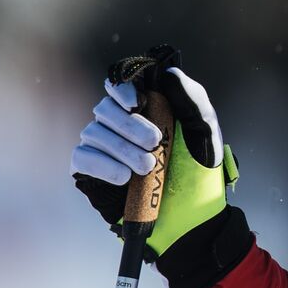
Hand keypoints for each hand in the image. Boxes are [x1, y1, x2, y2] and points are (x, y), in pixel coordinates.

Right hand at [70, 46, 236, 258]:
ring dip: (121, 148)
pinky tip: (125, 177)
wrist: (190, 215)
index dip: (121, 88)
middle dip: (129, 124)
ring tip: (148, 167)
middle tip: (156, 143)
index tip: (137, 101)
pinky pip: (82, 157)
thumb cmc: (199, 172)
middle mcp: (119, 125)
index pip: (118, 86)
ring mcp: (103, 148)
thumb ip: (191, 100)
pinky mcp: (90, 172)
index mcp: (145, 109)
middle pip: (105, 109)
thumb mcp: (205, 132)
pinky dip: (103, 165)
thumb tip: (168, 71)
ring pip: (93, 132)